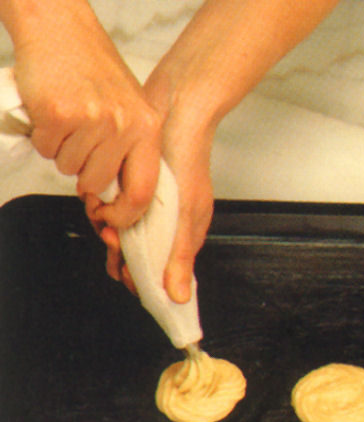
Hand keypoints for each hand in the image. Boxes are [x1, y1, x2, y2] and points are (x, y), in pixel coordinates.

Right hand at [13, 1, 161, 226]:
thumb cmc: (94, 70)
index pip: (142, 192)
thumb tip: (117, 200)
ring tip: (70, 120)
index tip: (109, 217)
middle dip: (83, 174)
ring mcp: (92, 119)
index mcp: (148, 128)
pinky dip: (44, 137)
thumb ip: (130, 154)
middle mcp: (124, 125)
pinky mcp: (59, 113)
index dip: (123, 215)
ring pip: (69, 169)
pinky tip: (53, 112)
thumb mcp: (131, 111)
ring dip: (63, 152)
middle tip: (81, 144)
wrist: (60, 27)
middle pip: (97, 183)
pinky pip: (47, 150)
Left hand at [87, 115, 214, 303]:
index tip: (126, 275)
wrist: (176, 107)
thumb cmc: (189, 157)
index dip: (141, 280)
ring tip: (103, 215)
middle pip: (136, 256)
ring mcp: (148, 207)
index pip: (161, 273)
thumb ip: (180, 256)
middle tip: (111, 239)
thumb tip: (180, 297)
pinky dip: (103, 208)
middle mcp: (165, 225)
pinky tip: (99, 200)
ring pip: (121, 233)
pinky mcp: (132, 189)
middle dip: (119, 252)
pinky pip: (113, 209)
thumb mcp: (187, 213)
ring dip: (107, 228)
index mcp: (183, 236)